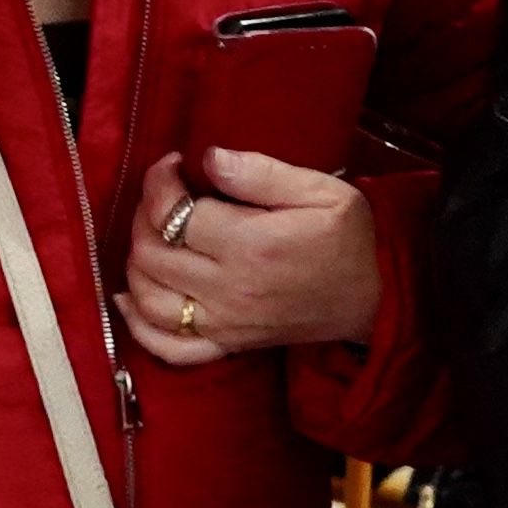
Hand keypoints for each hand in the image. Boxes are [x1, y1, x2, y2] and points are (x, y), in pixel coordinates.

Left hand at [118, 148, 376, 366]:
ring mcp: (225, 324)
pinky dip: (139, 326)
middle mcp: (229, 289)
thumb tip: (209, 158)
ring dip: (136, 264)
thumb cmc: (350, 238)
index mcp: (251, 245)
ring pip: (148, 299)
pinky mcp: (227, 345)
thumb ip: (260, 172)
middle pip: (152, 255)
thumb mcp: (321, 190)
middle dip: (144, 217)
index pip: (175, 214)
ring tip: (152, 235)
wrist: (377, 298)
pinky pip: (168, 348)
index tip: (171, 166)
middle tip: (163, 197)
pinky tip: (130, 298)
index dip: (160, 183)